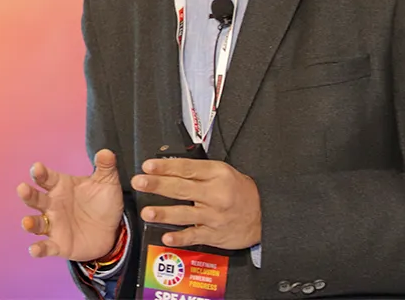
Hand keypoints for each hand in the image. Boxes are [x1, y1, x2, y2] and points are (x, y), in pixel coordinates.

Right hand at [16, 149, 123, 261]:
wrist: (112, 231)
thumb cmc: (103, 202)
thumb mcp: (107, 183)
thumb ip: (106, 166)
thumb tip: (106, 152)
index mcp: (60, 186)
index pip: (46, 177)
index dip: (40, 172)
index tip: (37, 168)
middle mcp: (52, 205)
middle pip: (35, 198)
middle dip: (27, 194)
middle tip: (22, 189)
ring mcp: (54, 225)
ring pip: (37, 223)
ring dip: (30, 223)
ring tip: (26, 223)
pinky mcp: (59, 244)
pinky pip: (46, 246)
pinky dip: (39, 249)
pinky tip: (34, 250)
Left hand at [132, 158, 260, 250]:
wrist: (264, 214)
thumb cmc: (239, 190)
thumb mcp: (222, 172)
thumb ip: (197, 170)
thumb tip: (167, 167)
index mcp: (216, 174)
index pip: (187, 168)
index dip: (165, 167)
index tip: (148, 166)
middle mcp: (215, 194)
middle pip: (182, 188)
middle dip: (158, 185)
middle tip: (139, 182)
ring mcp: (215, 216)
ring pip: (186, 213)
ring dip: (164, 213)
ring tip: (147, 212)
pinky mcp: (215, 234)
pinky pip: (195, 236)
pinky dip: (180, 237)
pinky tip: (167, 237)